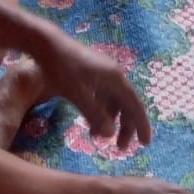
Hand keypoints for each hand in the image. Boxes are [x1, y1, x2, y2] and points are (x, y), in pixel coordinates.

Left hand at [33, 34, 153, 151]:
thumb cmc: (62, 68)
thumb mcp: (77, 94)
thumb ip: (94, 114)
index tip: (145, 144)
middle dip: (125, 127)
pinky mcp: (92, 74)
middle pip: (126, 105)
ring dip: (110, 121)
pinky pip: (103, 97)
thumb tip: (110, 134)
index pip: (134, 105)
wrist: (47, 44)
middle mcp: (114, 76)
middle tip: (120, 149)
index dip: (141, 125)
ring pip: (113, 102)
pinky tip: (90, 123)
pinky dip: (100, 112)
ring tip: (99, 139)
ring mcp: (103, 74)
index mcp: (115, 79)